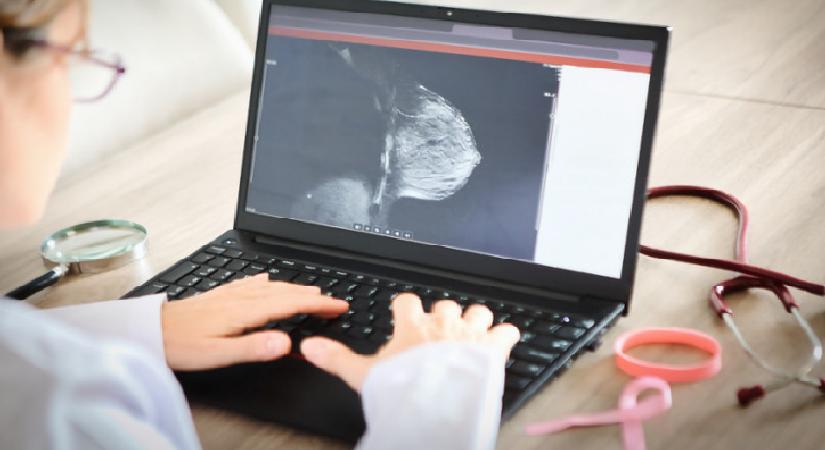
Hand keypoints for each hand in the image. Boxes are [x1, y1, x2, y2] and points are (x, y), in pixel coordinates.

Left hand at [161, 274, 347, 370]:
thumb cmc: (181, 345)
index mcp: (245, 311)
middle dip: (312, 296)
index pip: (290, 304)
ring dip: (294, 288)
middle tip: (334, 301)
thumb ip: (254, 347)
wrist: (151, 331)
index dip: (317, 304)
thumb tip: (286, 342)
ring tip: (311, 291)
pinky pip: (250, 284)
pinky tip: (266, 280)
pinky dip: (266, 282)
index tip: (338, 306)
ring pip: (270, 287)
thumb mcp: (219, 354)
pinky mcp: (220, 295)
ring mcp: (230, 294)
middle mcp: (241, 298)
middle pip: (285, 292)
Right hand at [300, 293, 519, 391]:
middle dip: (443, 316)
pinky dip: (506, 335)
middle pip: (445, 305)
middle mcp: (442, 323)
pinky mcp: (493, 348)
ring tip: (472, 333)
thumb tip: (307, 347)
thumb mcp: (362, 376)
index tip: (405, 314)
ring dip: (475, 321)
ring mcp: (469, 333)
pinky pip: (507, 331)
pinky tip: (503, 341)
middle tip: (440, 333)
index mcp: (412, 326)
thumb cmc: (400, 390)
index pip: (407, 302)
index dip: (406, 308)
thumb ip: (337, 358)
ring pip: (477, 312)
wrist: (435, 406)